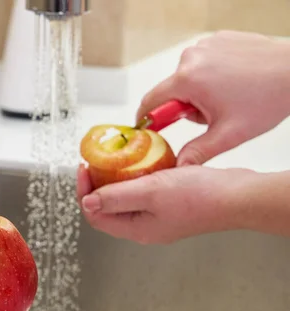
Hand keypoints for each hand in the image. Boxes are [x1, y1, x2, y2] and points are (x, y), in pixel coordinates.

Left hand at [76, 164, 256, 243]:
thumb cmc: (200, 196)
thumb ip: (116, 197)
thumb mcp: (150, 192)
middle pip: (108, 207)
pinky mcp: (171, 205)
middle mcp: (145, 227)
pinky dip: (137, 177)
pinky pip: (145, 192)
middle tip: (97, 161)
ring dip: (117, 179)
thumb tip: (88, 202)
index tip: (84, 168)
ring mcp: (159, 217)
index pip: (96, 215)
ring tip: (116, 160)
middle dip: (98, 184)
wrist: (239, 196)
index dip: (85, 192)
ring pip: (126, 198)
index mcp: (136, 229)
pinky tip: (142, 162)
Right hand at [137, 30, 289, 165]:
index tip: (152, 129)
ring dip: (199, 90)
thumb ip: (197, 152)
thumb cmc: (268, 98)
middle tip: (212, 115)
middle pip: (172, 90)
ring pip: (187, 76)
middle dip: (186, 106)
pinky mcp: (218, 38)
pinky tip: (232, 81)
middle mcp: (191, 58)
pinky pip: (203, 61)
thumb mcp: (228, 134)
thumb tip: (178, 167)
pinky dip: (211, 73)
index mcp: (188, 80)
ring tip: (227, 97)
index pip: (150, 102)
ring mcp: (205, 45)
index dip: (147, 119)